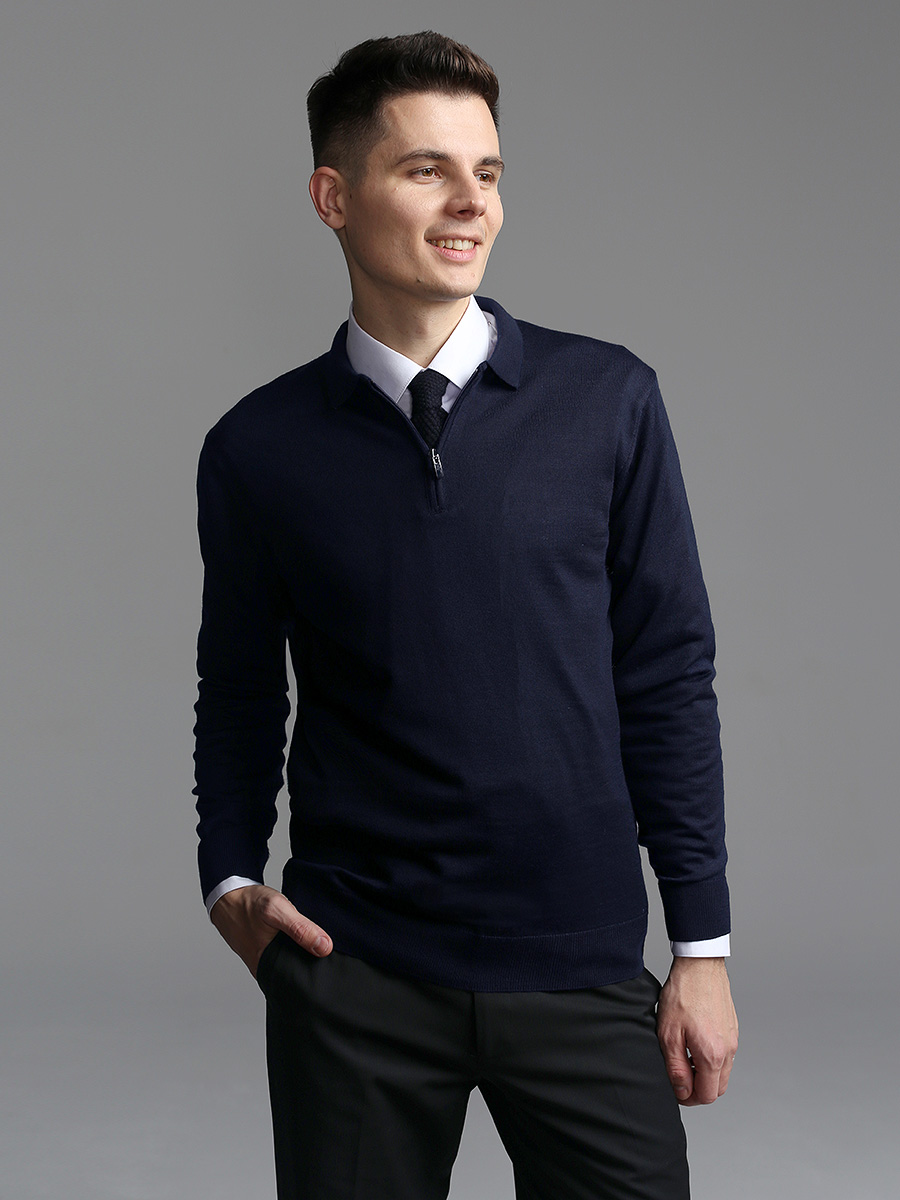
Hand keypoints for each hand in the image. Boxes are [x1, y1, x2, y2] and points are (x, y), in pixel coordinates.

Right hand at [209, 884, 332, 976]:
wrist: (228, 897)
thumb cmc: (249, 904)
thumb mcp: (276, 910)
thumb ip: (300, 928)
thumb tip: (324, 948)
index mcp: (269, 966)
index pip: (301, 982)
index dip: (319, 976)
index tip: (336, 968)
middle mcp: (267, 969)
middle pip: (298, 974)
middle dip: (315, 967)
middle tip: (333, 956)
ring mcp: (267, 961)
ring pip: (293, 964)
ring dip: (305, 955)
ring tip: (322, 947)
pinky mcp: (267, 953)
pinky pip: (287, 955)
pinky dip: (296, 948)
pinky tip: (305, 940)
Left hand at [656, 956, 737, 1105]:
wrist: (700, 966)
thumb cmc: (683, 995)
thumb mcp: (669, 1034)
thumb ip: (676, 1067)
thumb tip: (682, 1091)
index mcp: (712, 1056)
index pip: (706, 1096)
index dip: (688, 1098)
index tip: (676, 1089)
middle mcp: (728, 1051)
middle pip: (718, 1088)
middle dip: (699, 1089)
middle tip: (679, 1076)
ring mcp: (733, 1040)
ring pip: (723, 1073)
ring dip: (705, 1074)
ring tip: (685, 1056)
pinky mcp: (732, 1029)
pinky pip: (726, 1056)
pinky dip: (712, 1060)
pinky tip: (695, 1043)